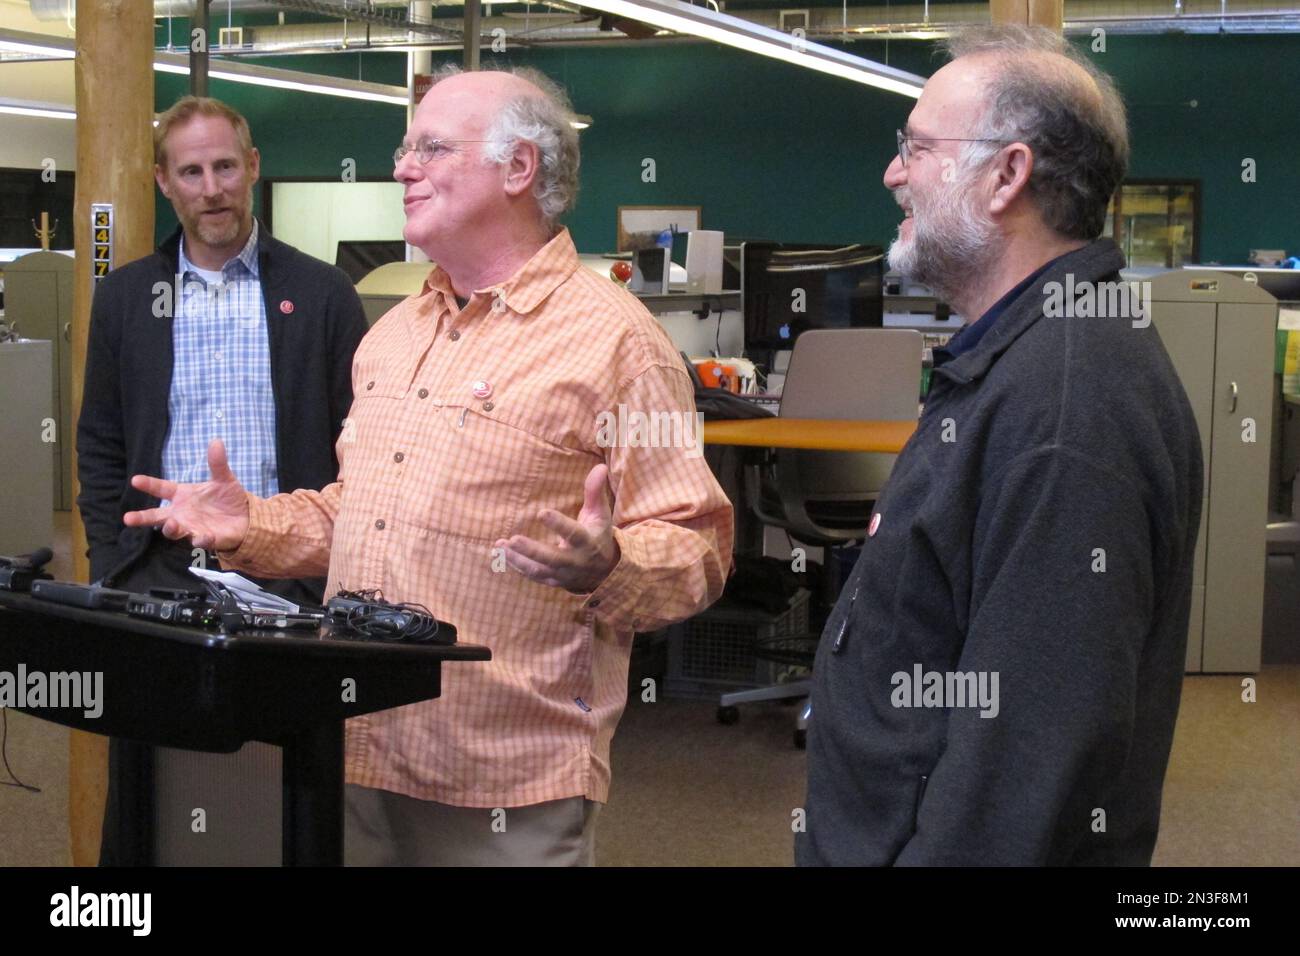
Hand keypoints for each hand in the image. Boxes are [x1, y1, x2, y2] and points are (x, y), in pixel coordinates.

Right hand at [123, 438, 250, 551]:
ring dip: (170, 528)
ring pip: (174, 531)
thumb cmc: (228, 497)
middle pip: (156, 516)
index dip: (149, 484)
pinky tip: (203, 536)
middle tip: (127, 518)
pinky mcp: (206, 539)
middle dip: (142, 518)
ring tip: (171, 523)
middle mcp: (182, 513)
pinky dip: (200, 539)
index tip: (135, 480)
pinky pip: (200, 541)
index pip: (161, 489)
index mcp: (182, 495)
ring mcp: (191, 527)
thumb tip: (217, 442)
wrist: (246, 517)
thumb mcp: (224, 479)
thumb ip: (217, 463)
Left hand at [495, 464, 619, 592]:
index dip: (558, 524)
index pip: (573, 533)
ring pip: (538, 569)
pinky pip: (533, 576)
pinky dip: (517, 567)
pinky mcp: (553, 580)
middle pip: (552, 558)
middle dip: (532, 550)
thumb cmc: (597, 534)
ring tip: (499, 545)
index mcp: (587, 542)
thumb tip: (600, 467)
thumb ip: (595, 492)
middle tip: (513, 539)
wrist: (604, 570)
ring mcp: (562, 573)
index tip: (542, 512)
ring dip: (517, 559)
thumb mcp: (600, 514)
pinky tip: (501, 555)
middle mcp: (574, 560)